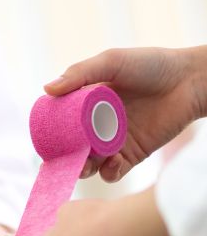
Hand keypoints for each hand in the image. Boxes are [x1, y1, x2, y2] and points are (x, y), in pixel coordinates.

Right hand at [45, 46, 206, 180]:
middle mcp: (97, 127)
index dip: (52, 137)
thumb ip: (79, 74)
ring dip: (83, 169)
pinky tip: (113, 161)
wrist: (189, 81)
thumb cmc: (151, 65)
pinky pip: (112, 173)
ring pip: (89, 165)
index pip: (62, 126)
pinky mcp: (131, 156)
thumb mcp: (111, 62)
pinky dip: (108, 172)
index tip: (45, 143)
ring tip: (87, 164)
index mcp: (87, 107)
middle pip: (72, 151)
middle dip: (64, 160)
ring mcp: (113, 143)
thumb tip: (47, 90)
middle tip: (62, 161)